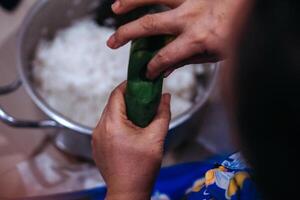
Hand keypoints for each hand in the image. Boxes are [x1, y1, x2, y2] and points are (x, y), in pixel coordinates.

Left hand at [92, 82, 170, 199]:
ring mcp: (96, 138)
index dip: (128, 85)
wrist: (127, 192)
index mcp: (112, 124)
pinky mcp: (97, 146)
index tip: (139, 83)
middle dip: (128, 99)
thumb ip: (162, 114)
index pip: (116, 94)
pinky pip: (107, 127)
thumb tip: (166, 98)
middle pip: (112, 104)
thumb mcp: (156, 138)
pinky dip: (117, 123)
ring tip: (139, 115)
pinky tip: (130, 129)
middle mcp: (100, 129)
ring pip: (109, 115)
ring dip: (123, 112)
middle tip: (143, 99)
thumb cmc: (140, 169)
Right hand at [107, 0, 243, 78]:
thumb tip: (167, 68)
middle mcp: (190, 17)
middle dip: (126, 35)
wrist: (255, 8)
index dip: (151, 67)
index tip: (146, 72)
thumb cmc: (238, 32)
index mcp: (198, 38)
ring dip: (131, 2)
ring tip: (115, 9)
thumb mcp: (216, 54)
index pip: (164, 56)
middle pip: (149, 25)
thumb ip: (188, 59)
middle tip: (112, 42)